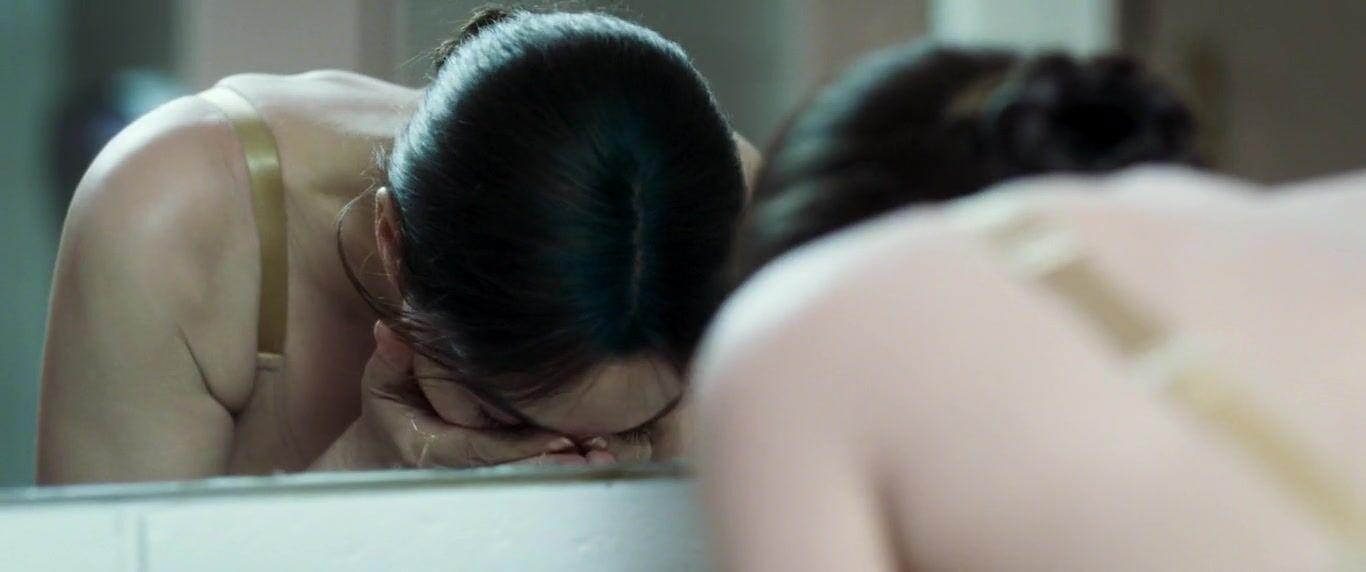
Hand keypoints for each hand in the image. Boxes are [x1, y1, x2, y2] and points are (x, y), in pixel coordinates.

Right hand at [311, 321, 575, 469]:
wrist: (391, 448)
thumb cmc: (390, 408)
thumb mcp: (382, 383)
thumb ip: (391, 358)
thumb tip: (388, 328)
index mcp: (434, 448)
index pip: (483, 450)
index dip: (521, 446)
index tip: (558, 439)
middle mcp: (462, 467)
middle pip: (513, 470)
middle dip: (552, 464)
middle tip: (593, 454)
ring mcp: (480, 471)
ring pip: (525, 475)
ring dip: (562, 467)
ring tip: (600, 456)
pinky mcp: (496, 468)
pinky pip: (530, 471)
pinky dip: (560, 465)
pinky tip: (594, 456)